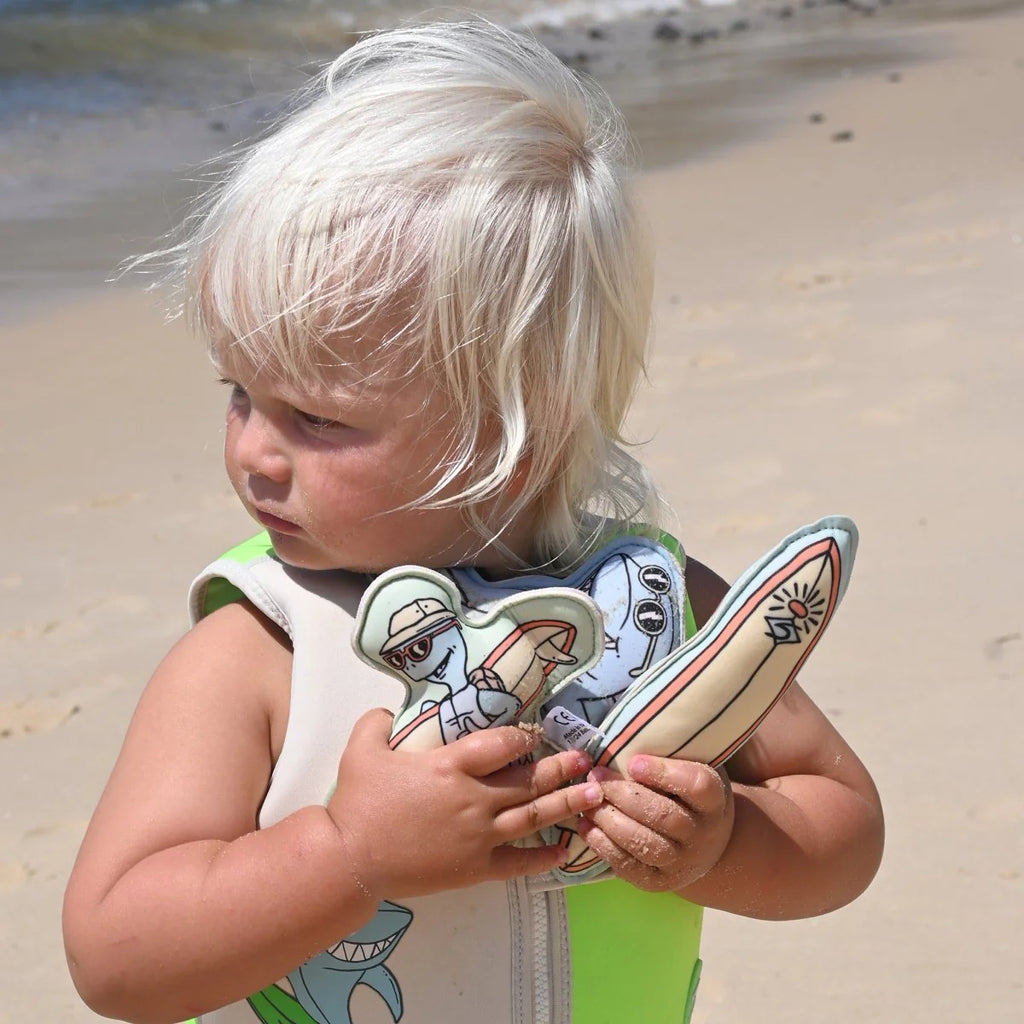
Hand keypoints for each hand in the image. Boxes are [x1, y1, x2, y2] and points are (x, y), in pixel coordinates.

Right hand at [326, 709, 602, 899]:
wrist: (350, 858)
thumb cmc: (358, 801)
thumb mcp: (361, 750)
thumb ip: (377, 723)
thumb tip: (389, 711)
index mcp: (450, 765)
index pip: (501, 744)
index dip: (524, 736)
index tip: (537, 732)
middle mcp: (473, 797)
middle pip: (527, 779)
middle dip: (560, 768)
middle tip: (586, 759)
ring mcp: (478, 835)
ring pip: (533, 817)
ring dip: (566, 804)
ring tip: (594, 794)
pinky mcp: (475, 867)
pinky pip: (518, 861)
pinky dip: (544, 857)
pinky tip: (565, 850)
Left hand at [577, 755, 733, 891]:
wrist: (704, 842)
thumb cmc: (687, 794)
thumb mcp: (691, 768)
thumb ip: (668, 755)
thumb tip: (623, 735)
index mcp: (715, 801)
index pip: (697, 786)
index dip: (664, 773)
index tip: (634, 761)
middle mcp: (703, 835)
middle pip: (665, 817)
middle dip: (625, 795)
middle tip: (596, 776)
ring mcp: (682, 863)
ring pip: (646, 844)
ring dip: (611, 821)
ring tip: (588, 802)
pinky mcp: (658, 882)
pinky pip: (630, 867)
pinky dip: (604, 846)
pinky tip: (586, 826)